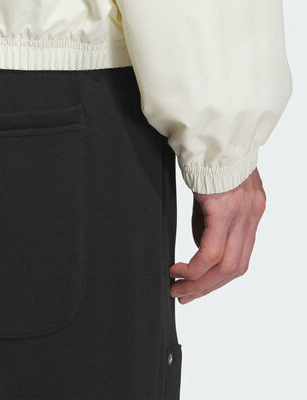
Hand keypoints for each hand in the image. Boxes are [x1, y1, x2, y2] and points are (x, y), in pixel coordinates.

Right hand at [169, 168, 265, 303]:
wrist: (213, 134)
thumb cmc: (210, 159)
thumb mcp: (214, 195)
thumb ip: (210, 221)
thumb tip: (200, 245)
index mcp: (251, 212)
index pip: (240, 258)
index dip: (217, 279)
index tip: (195, 286)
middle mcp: (251, 216)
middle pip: (236, 268)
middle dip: (208, 288)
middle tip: (185, 296)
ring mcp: (241, 214)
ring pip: (227, 266)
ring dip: (201, 284)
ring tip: (179, 289)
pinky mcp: (224, 210)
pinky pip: (211, 251)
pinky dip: (195, 267)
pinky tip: (178, 271)